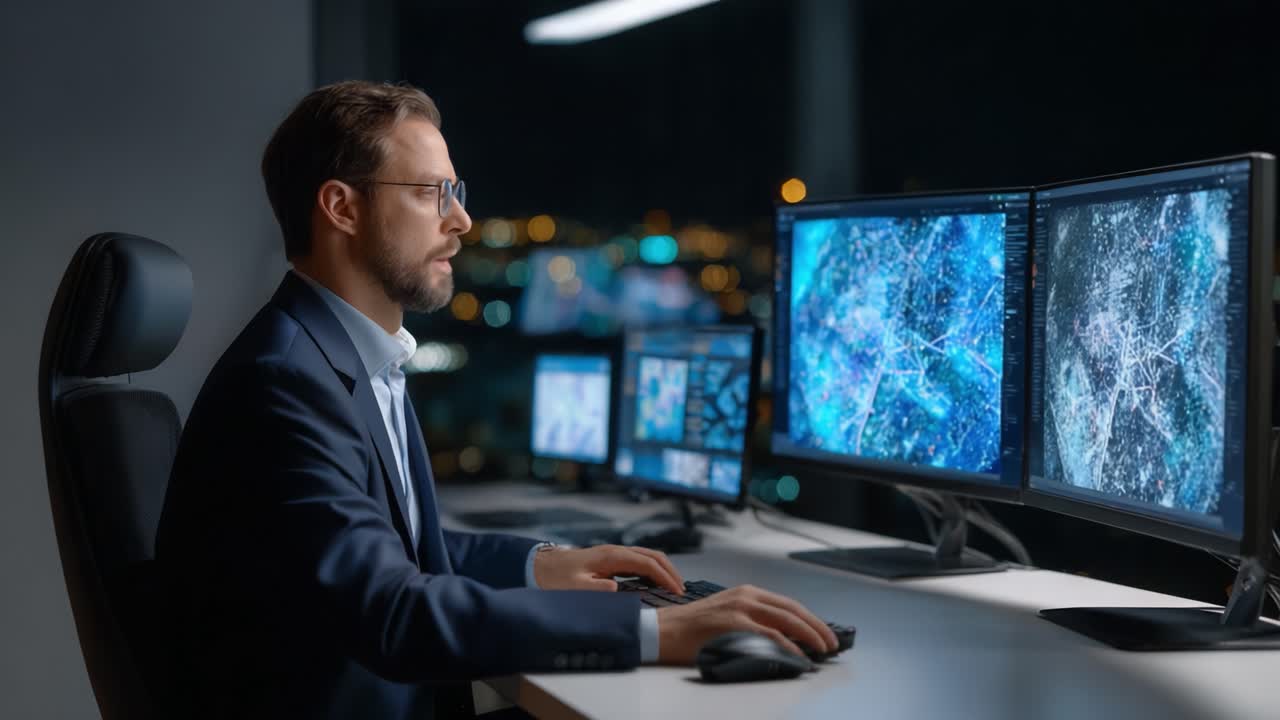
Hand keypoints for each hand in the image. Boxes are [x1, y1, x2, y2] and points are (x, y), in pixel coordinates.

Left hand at [533, 544, 683, 593]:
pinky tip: (655, 583)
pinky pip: (639, 561)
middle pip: (653, 555)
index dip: (665, 577)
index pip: (647, 563)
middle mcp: (615, 551)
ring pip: (647, 556)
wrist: (538, 567)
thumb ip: (597, 590)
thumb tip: (618, 589)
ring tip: (673, 587)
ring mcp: (613, 554)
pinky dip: (653, 570)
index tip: (677, 592)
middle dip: (670, 571)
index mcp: (611, 556)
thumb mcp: (574, 588)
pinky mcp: (610, 560)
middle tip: (682, 590)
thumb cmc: (554, 579)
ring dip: (663, 569)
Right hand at [656, 585, 837, 663]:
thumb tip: (780, 637)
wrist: (664, 630)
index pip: (787, 604)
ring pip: (786, 619)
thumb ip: (751, 619)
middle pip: (792, 609)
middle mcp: (746, 595)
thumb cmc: (692, 628)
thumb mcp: (727, 615)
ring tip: (822, 650)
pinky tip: (799, 655)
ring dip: (809, 635)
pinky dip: (788, 645)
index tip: (823, 632)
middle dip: (816, 626)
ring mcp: (740, 607)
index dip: (809, 619)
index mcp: (746, 592)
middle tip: (832, 643)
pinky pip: (769, 634)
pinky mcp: (733, 623)